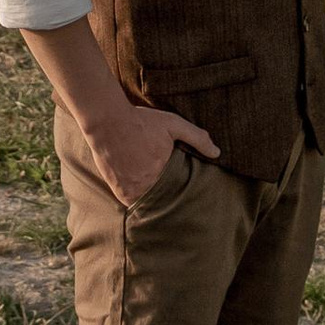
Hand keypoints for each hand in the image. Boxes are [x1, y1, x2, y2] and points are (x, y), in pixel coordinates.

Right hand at [88, 102, 220, 209]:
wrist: (108, 121)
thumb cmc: (141, 121)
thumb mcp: (173, 124)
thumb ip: (197, 137)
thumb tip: (217, 153)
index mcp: (164, 172)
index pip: (180, 192)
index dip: (183, 192)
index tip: (186, 191)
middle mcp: (147, 185)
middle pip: (163, 200)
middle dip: (168, 198)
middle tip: (173, 195)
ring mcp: (130, 189)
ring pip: (147, 203)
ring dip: (152, 200)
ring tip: (157, 194)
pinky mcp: (117, 188)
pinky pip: (129, 202)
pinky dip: (136, 198)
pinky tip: (140, 191)